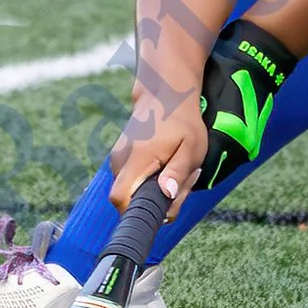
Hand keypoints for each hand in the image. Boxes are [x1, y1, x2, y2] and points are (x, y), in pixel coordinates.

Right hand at [107, 100, 208, 219]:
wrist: (164, 96)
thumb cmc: (181, 122)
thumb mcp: (191, 148)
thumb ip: (177, 173)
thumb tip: (166, 195)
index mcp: (136, 159)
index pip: (120, 199)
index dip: (137, 212)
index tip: (162, 205)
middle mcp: (120, 161)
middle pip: (131, 201)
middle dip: (159, 201)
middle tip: (183, 180)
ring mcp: (117, 160)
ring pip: (134, 192)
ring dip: (159, 189)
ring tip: (177, 167)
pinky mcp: (120, 160)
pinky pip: (134, 182)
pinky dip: (152, 180)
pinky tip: (168, 165)